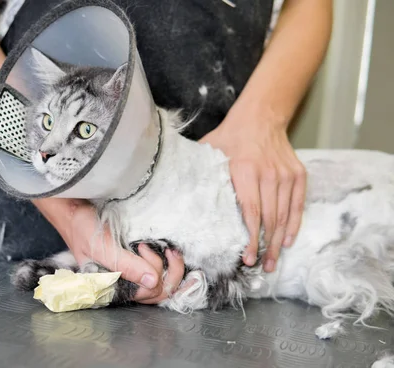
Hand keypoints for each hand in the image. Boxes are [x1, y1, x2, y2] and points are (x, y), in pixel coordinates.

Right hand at [63, 201, 185, 303]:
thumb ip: (124, 265)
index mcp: (112, 287)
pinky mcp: (137, 263)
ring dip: (172, 268)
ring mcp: (132, 274)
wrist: (74, 212)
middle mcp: (124, 284)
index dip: (154, 272)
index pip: (147, 293)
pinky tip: (168, 250)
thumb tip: (153, 281)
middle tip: (162, 249)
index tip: (142, 247)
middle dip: (169, 272)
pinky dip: (170, 264)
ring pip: (163, 285)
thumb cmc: (82, 230)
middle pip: (159, 293)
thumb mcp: (101, 247)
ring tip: (167, 249)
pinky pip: (160, 273)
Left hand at [199, 116, 306, 271]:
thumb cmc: (230, 138)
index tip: (247, 258)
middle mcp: (268, 174)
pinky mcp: (298, 174)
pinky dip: (294, 224)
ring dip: (279, 241)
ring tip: (273, 261)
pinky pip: (298, 205)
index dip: (250, 239)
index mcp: (244, 171)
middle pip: (270, 219)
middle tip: (262, 267)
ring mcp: (285, 175)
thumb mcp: (209, 151)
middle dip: (266, 247)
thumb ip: (198, 172)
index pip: (251, 212)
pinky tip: (287, 240)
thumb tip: (175, 192)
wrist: (261, 117)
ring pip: (285, 215)